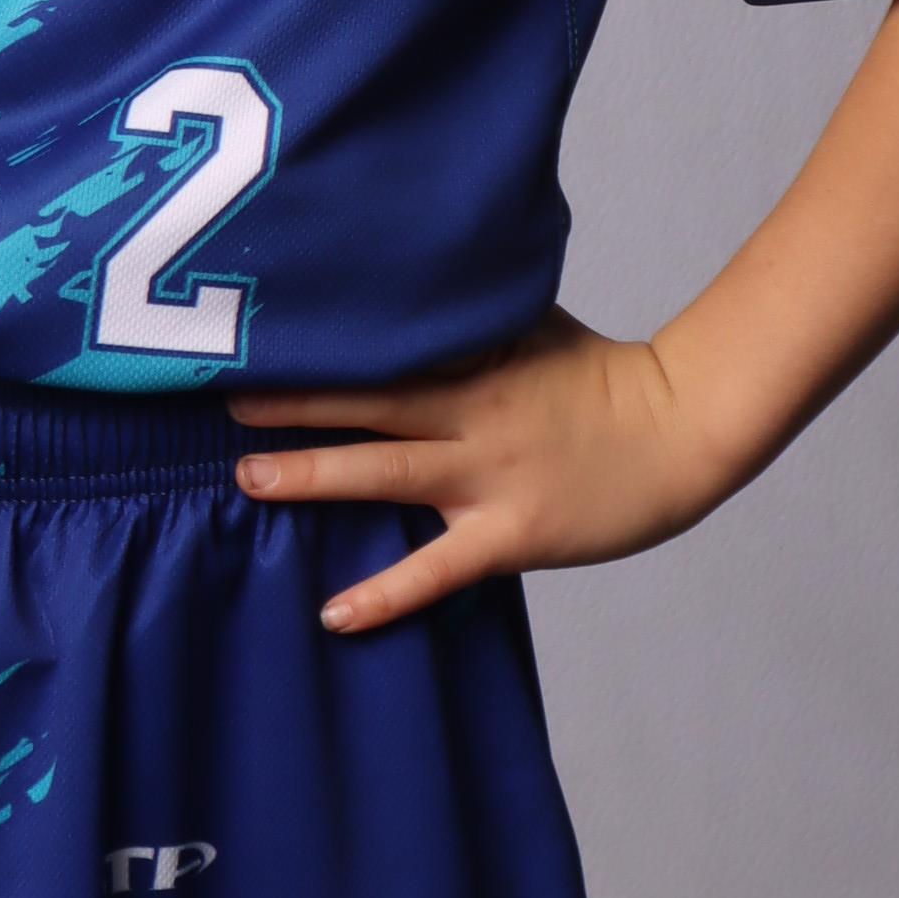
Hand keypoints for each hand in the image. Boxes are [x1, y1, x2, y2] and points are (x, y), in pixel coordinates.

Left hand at [235, 309, 727, 633]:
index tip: (253, 337)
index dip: (316, 345)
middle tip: (217, 400)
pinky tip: (333, 614)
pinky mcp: (511, 534)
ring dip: (312, 476)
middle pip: (364, 403)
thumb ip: (466, 313)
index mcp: (473, 360)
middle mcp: (470, 414)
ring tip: (247, 478)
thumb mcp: (529, 325)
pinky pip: (436, 569)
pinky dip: (384, 595)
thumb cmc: (602, 376)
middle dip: (290, 402)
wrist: (682, 431)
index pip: (380, 347)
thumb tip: (403, 282)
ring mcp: (489, 476)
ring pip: (385, 474)